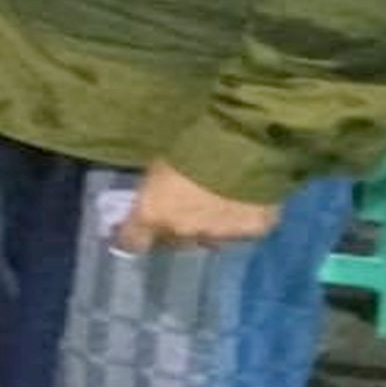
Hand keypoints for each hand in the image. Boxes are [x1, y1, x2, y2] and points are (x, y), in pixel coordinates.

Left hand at [111, 160, 281, 253]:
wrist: (240, 144)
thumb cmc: (188, 144)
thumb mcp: (158, 166)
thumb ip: (152, 193)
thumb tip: (152, 200)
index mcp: (152, 215)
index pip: (132, 242)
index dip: (135, 236)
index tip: (138, 228)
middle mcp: (183, 233)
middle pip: (173, 242)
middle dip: (175, 230)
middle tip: (183, 209)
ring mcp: (219, 236)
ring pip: (209, 238)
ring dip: (208, 226)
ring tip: (217, 203)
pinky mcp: (253, 231)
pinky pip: (243, 230)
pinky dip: (241, 220)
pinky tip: (246, 201)